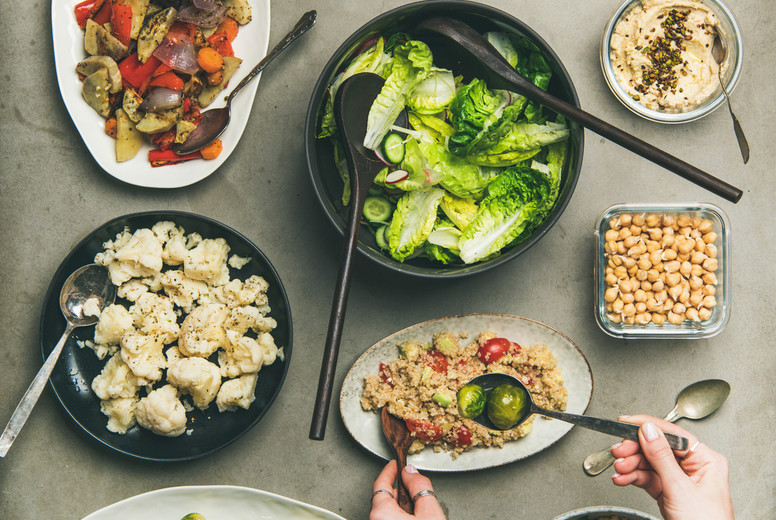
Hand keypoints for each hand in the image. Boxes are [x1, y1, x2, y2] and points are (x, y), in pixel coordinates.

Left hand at [370, 460, 446, 519]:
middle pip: (384, 498)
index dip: (390, 471)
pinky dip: (400, 516)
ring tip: (419, 510)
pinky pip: (389, 519)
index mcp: (382, 513)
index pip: (381, 483)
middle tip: (413, 487)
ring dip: (401, 505)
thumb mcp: (430, 513)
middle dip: (400, 490)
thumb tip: (412, 473)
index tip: (395, 464)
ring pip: (387, 511)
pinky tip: (415, 519)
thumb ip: (420, 488)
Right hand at [611, 415, 733, 519]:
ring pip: (649, 463)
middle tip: (619, 451)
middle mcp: (694, 468)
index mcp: (706, 460)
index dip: (648, 427)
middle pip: (658, 448)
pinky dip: (633, 478)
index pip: (673, 434)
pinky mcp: (669, 493)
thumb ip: (661, 457)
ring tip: (619, 468)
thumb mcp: (679, 488)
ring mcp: (680, 480)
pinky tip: (623, 478)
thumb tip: (648, 430)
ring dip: (630, 465)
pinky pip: (647, 478)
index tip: (627, 422)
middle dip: (635, 451)